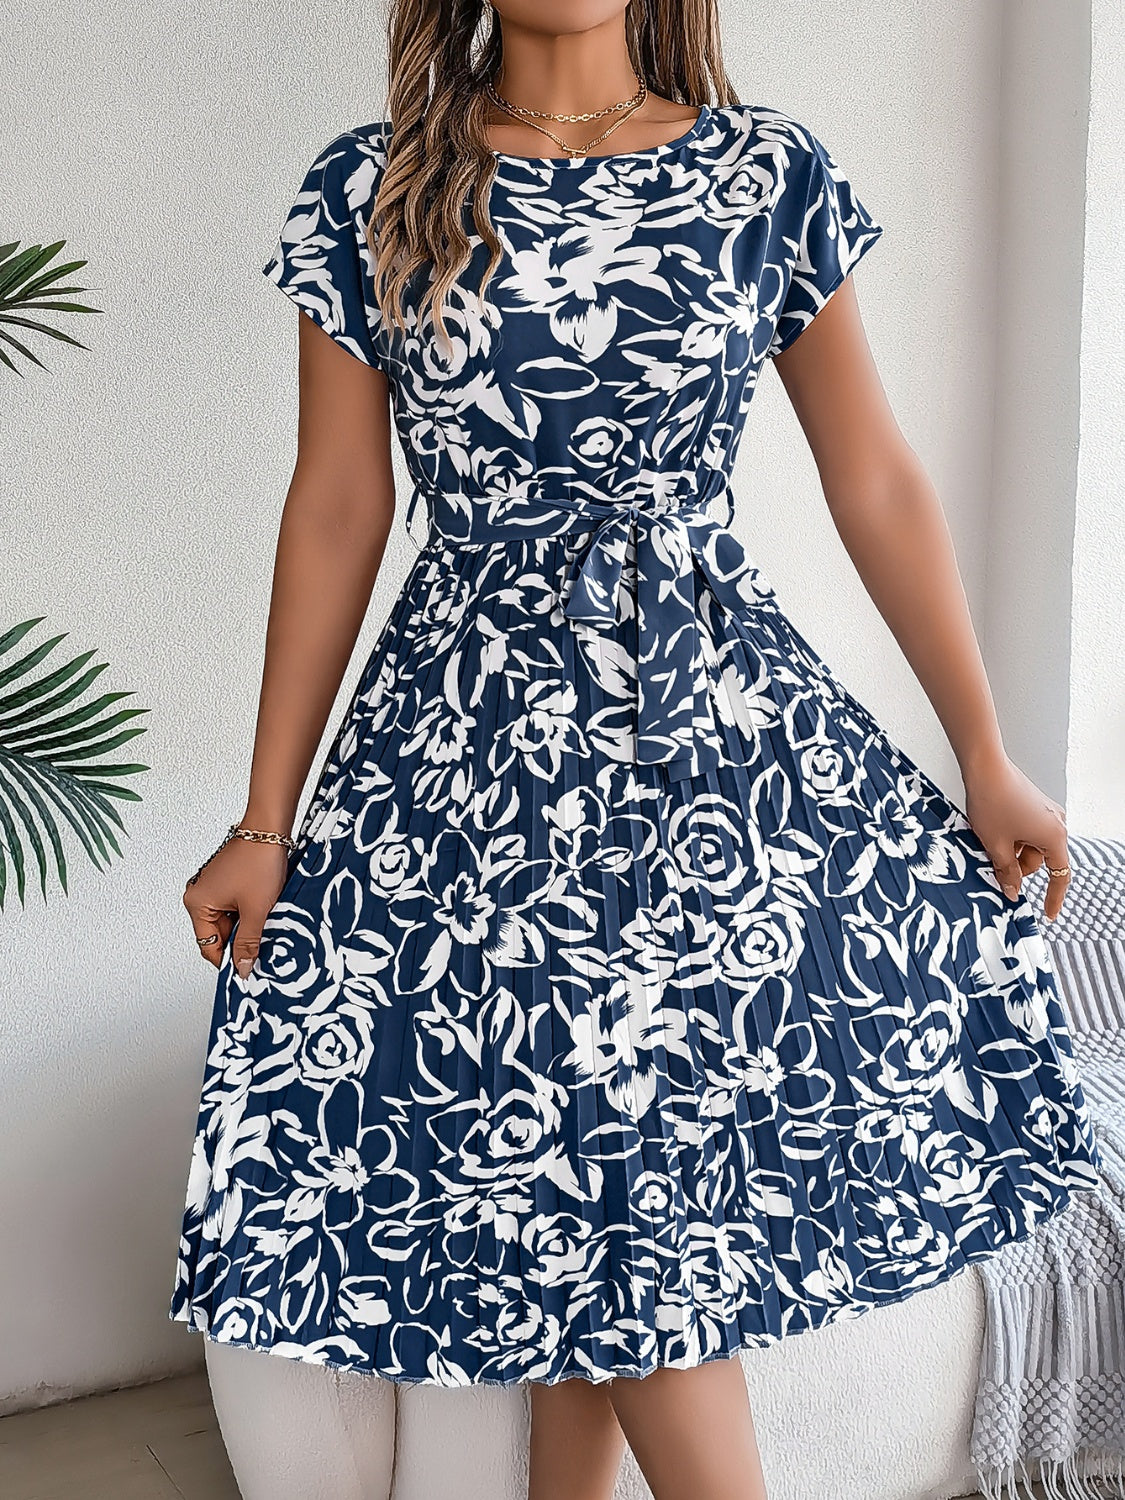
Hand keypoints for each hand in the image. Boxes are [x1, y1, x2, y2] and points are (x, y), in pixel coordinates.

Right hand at [183, 837, 289, 976]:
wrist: (270, 829)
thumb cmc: (258, 861)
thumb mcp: (256, 910)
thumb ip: (249, 943)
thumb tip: (243, 968)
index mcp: (197, 904)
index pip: (209, 947)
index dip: (228, 961)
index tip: (246, 971)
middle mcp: (199, 895)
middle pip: (219, 935)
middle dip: (241, 941)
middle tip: (262, 944)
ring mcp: (212, 888)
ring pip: (230, 922)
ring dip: (248, 925)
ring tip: (265, 919)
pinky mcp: (226, 881)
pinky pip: (235, 907)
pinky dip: (249, 912)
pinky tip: (264, 908)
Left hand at [961, 752, 1070, 920]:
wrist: (985, 767)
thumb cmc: (993, 801)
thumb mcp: (996, 846)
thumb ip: (1007, 872)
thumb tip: (1012, 890)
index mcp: (1055, 837)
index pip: (1059, 876)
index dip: (1053, 897)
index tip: (1048, 913)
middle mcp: (1056, 824)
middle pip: (1039, 860)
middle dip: (1017, 865)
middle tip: (993, 861)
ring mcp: (1046, 813)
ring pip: (1030, 846)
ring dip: (1011, 850)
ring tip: (989, 839)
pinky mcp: (1034, 805)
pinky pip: (1025, 831)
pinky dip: (1010, 837)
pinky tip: (992, 829)